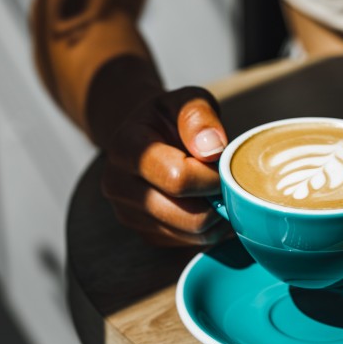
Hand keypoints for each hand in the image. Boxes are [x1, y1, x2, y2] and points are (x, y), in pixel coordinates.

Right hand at [100, 86, 233, 246]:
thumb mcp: (187, 100)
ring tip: (217, 190)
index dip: (211, 176)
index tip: (221, 164)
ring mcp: (127, 213)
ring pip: (191, 234)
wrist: (145, 136)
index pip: (178, 178)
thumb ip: (199, 116)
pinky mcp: (143, 233)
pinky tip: (205, 203)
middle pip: (187, 215)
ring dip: (215, 217)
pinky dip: (206, 229)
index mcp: (125, 147)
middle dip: (217, 200)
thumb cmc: (170, 118)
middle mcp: (117, 184)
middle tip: (225, 181)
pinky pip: (187, 243)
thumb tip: (211, 148)